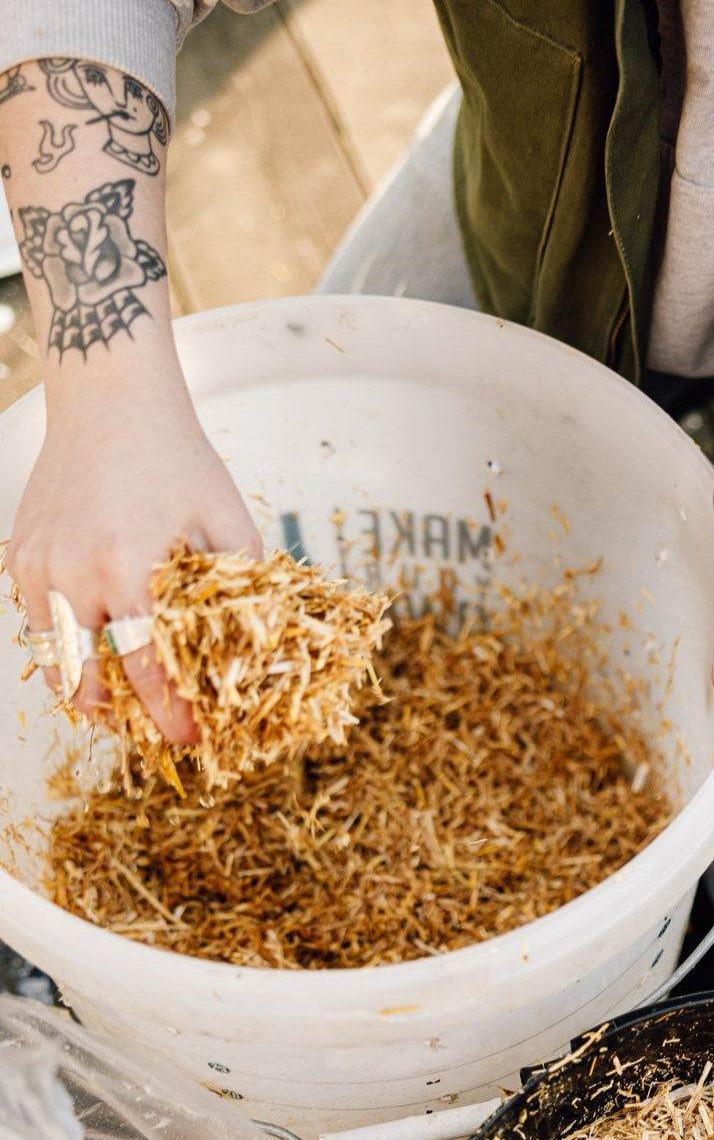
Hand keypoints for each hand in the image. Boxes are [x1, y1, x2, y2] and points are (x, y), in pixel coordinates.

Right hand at [5, 347, 260, 739]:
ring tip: (120, 711)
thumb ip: (245, 583)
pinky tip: (92, 660)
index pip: (147, 669)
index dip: (170, 712)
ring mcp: (38, 567)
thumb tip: (265, 642)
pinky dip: (62, 650)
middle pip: (89, 679)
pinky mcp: (20, 556)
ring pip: (53, 659)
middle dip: (123, 716)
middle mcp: (74, 574)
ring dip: (86, 692)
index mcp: (129, 570)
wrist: (111, 402)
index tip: (192, 737)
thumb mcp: (228, 518)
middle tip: (155, 732)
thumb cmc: (178, 459)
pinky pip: (37, 623)